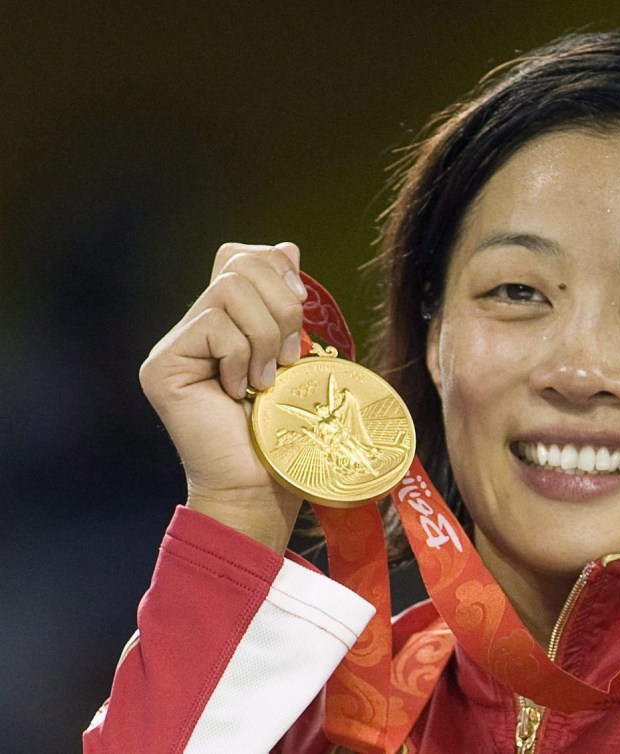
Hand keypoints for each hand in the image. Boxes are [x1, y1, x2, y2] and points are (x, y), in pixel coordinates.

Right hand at [140, 242, 308, 551]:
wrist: (263, 486)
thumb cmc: (285, 431)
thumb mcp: (297, 357)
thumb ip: (286, 306)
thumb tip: (288, 246)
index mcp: (226, 322)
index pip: (239, 256)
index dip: (275, 268)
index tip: (301, 306)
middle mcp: (192, 327)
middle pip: (239, 264)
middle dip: (282, 306)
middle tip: (288, 357)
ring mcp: (173, 346)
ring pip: (229, 289)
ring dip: (266, 335)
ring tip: (268, 379)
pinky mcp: (162, 365)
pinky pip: (214, 325)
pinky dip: (242, 357)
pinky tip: (241, 392)